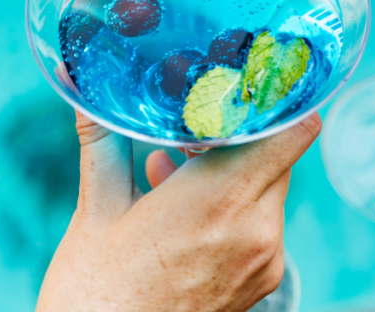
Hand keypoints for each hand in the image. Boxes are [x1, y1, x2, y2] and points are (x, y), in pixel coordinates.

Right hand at [36, 112, 320, 311]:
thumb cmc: (96, 294)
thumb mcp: (96, 211)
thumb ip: (102, 141)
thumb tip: (82, 90)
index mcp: (220, 199)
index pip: (292, 131)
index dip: (281, 102)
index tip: (256, 84)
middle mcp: (256, 228)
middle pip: (277, 155)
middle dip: (241, 137)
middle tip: (195, 128)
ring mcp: (264, 258)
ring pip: (269, 188)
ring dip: (233, 172)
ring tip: (173, 169)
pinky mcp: (262, 280)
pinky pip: (263, 224)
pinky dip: (234, 207)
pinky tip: (183, 208)